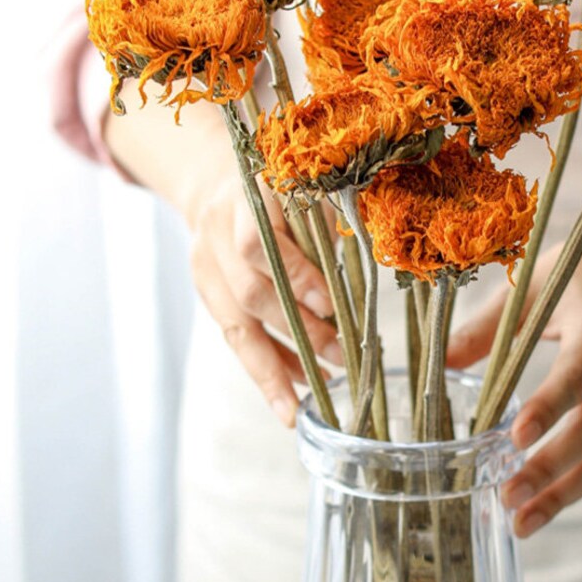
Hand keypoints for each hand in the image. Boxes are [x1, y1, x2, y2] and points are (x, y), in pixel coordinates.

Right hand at [104, 94, 342, 427]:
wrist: (214, 182)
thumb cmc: (277, 183)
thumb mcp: (302, 185)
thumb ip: (327, 219)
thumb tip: (375, 263)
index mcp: (245, 200)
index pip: (258, 245)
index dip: (294, 277)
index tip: (332, 303)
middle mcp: (216, 236)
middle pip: (249, 293)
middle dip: (298, 329)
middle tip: (340, 355)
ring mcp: (205, 269)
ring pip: (236, 327)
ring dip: (275, 368)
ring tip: (310, 399)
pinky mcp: (206, 295)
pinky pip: (236, 339)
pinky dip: (265, 368)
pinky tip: (294, 392)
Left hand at [447, 218, 581, 536]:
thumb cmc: (573, 280)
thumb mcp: (530, 290)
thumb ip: (487, 327)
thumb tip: (438, 363)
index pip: (577, 371)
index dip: (550, 405)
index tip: (517, 436)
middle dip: (551, 467)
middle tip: (509, 495)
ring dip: (562, 495)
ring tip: (520, 524)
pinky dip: (570, 491)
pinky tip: (536, 512)